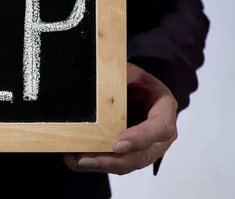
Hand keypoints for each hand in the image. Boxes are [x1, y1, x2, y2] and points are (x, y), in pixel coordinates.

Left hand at [63, 63, 178, 174]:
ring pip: (126, 164)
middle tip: (87, 159)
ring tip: (76, 160)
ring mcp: (145, 148)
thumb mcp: (132, 72)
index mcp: (164, 110)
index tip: (117, 144)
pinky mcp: (128, 154)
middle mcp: (159, 135)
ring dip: (101, 165)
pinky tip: (74, 161)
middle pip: (142, 155)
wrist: (135, 90)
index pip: (160, 128)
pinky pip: (113, 164)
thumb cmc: (135, 81)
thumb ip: (123, 75)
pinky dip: (94, 164)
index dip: (140, 138)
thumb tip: (104, 79)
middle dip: (114, 160)